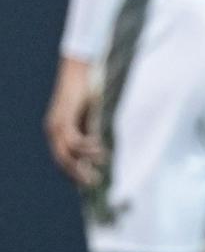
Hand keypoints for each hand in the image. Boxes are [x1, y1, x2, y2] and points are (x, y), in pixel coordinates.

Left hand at [44, 57, 103, 187]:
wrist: (80, 69)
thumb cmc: (88, 89)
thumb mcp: (91, 114)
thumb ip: (93, 129)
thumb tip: (102, 146)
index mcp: (59, 131)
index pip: (64, 158)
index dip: (75, 171)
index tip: (90, 181)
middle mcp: (53, 130)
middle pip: (62, 161)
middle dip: (78, 174)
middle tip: (94, 182)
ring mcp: (56, 126)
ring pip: (66, 154)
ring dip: (85, 160)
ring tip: (104, 160)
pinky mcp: (63, 119)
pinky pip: (74, 141)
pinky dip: (88, 147)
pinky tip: (100, 146)